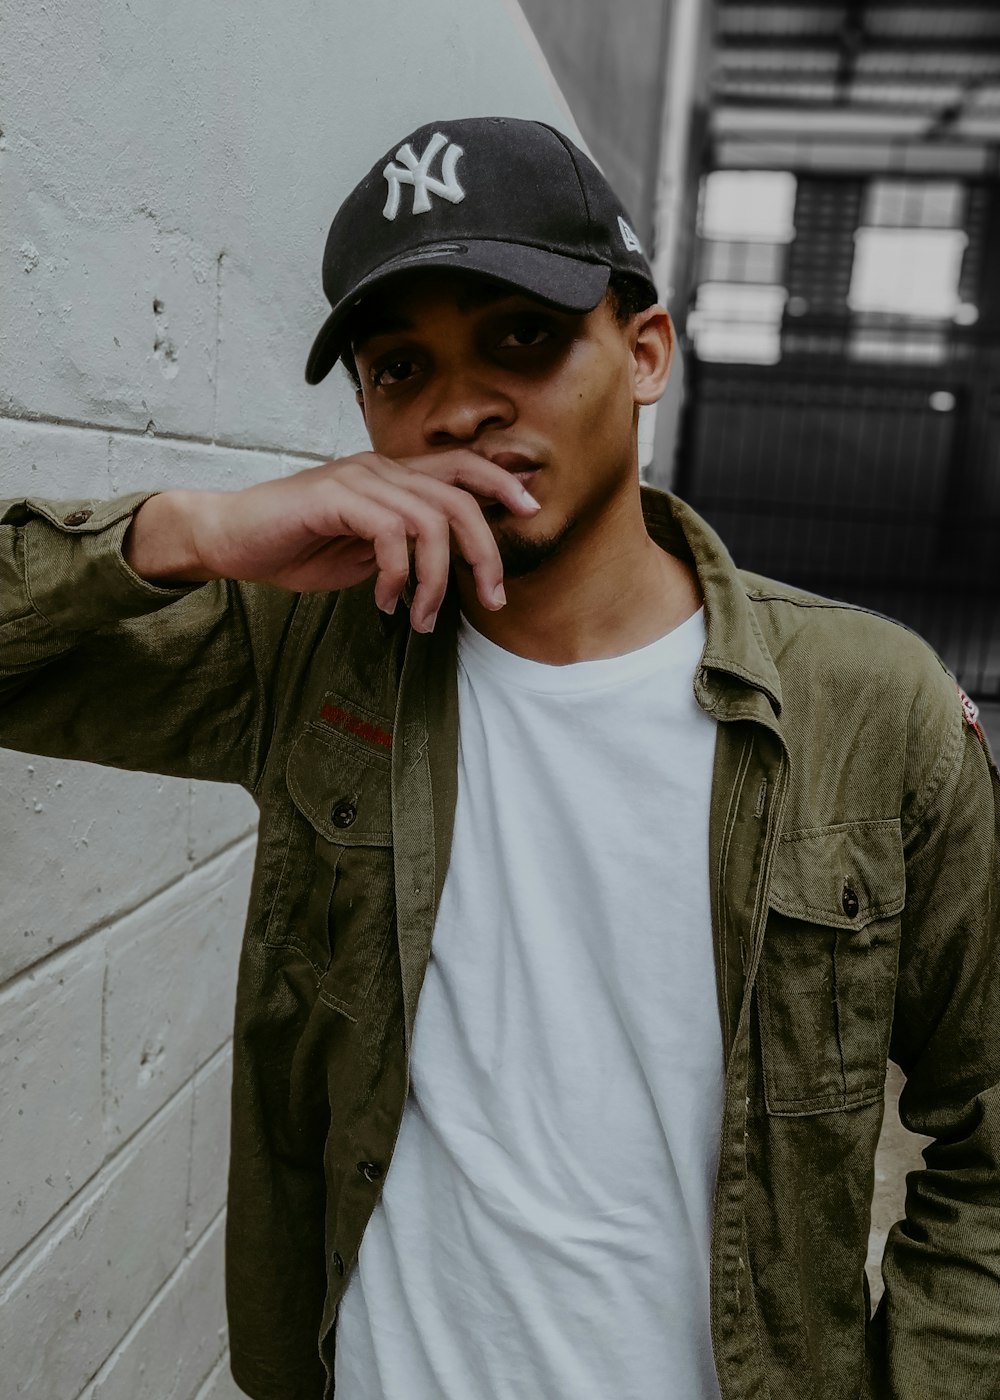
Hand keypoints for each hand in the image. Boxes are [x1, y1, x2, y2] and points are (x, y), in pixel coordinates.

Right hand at [124, 450, 540, 630]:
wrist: (230, 540)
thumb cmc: (295, 547)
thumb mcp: (365, 550)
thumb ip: (405, 548)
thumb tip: (449, 567)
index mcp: (392, 477)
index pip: (462, 466)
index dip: (501, 482)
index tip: (531, 511)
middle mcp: (380, 468)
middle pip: (459, 498)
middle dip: (486, 552)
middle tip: (492, 598)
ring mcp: (357, 479)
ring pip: (430, 522)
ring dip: (437, 580)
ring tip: (422, 618)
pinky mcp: (334, 498)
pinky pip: (390, 534)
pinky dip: (397, 576)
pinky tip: (385, 601)